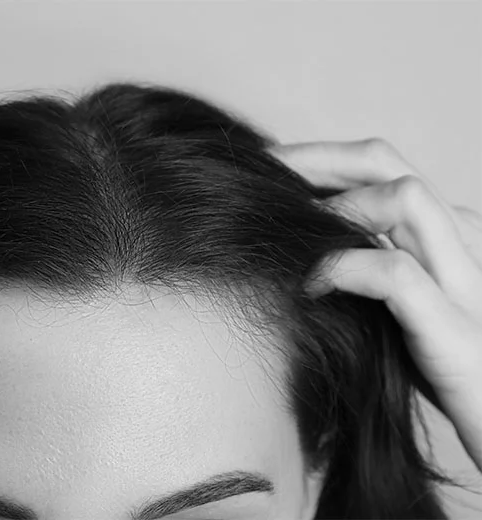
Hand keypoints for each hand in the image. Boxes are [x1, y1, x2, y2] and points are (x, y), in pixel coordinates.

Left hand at [270, 138, 481, 472]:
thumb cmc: (439, 364)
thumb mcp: (395, 302)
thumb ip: (364, 265)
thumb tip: (297, 245)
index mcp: (441, 231)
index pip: (377, 164)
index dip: (317, 156)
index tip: (265, 165)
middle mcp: (456, 241)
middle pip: (384, 162)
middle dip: (314, 160)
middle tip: (260, 174)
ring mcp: (462, 280)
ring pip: (405, 199)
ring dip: (337, 207)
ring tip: (293, 230)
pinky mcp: (456, 329)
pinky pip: (395, 275)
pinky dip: (343, 269)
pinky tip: (309, 286)